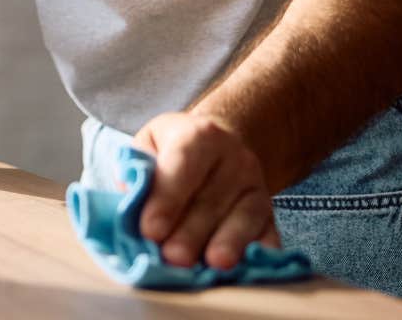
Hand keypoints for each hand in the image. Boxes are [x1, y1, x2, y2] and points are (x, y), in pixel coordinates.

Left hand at [131, 112, 280, 269]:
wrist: (219, 148)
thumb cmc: (172, 152)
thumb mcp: (149, 146)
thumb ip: (137, 172)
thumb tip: (132, 202)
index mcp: (200, 135)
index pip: (183, 165)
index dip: (166, 199)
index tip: (150, 230)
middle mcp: (234, 158)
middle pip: (211, 199)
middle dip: (191, 232)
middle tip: (173, 257)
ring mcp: (256, 185)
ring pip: (244, 216)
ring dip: (228, 242)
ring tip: (212, 265)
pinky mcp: (269, 212)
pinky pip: (269, 232)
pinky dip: (261, 250)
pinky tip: (249, 267)